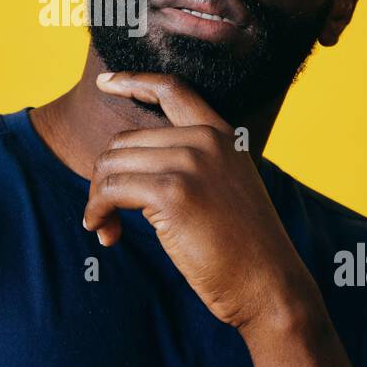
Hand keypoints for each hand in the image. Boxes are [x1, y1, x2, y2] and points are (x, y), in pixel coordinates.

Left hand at [84, 70, 322, 334]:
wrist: (270, 285)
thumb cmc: (242, 248)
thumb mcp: (225, 188)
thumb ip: (190, 164)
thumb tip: (124, 165)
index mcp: (221, 135)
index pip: (172, 90)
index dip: (133, 81)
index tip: (105, 82)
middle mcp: (205, 141)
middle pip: (124, 142)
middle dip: (104, 179)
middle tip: (104, 216)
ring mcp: (189, 164)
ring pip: (111, 165)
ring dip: (96, 199)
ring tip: (104, 227)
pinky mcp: (172, 194)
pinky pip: (110, 191)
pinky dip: (96, 211)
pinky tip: (103, 232)